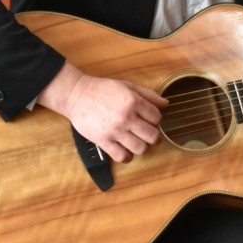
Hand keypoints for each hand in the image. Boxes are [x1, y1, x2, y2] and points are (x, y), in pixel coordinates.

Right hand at [36, 62, 166, 162]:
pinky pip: (122, 156)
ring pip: (140, 148)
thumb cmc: (101, 90)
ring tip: (136, 143)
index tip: (149, 121)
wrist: (76, 94)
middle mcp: (126, 117)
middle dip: (154, 137)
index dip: (156, 120)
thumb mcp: (127, 86)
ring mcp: (115, 130)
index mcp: (133, 101)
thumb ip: (148, 94)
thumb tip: (166, 104)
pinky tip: (124, 150)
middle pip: (153, 136)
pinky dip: (126, 157)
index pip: (157, 117)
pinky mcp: (103, 140)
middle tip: (148, 136)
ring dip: (141, 147)